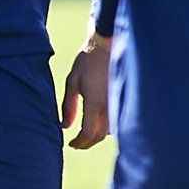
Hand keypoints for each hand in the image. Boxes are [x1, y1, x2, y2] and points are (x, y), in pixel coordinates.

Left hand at [61, 34, 111, 149]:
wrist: (109, 44)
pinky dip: (107, 126)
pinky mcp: (124, 98)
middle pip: (100, 136)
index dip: (79, 142)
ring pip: (110, 130)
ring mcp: (119, 102)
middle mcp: (109, 105)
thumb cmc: (87, 61)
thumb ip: (68, 105)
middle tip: (77, 144)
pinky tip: (98, 122)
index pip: (88, 133)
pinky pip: (117, 120)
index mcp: (94, 102)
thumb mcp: (72, 81)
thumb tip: (65, 126)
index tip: (71, 144)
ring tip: (85, 133)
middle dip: (87, 143)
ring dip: (97, 135)